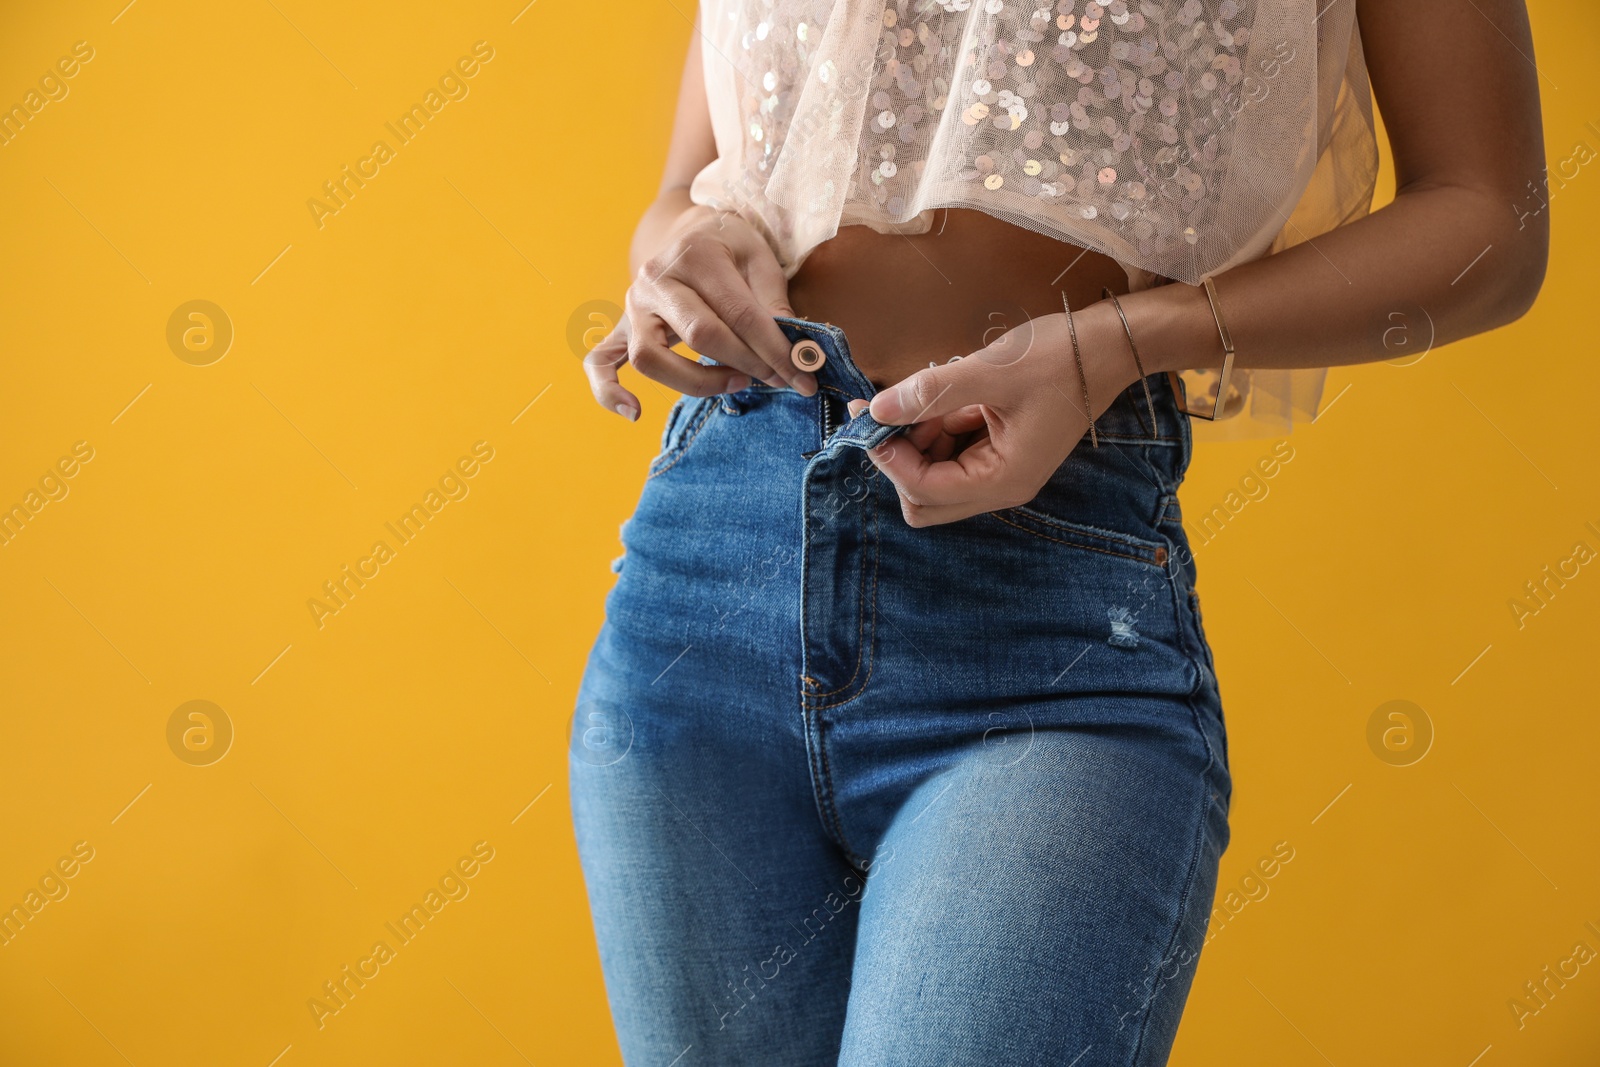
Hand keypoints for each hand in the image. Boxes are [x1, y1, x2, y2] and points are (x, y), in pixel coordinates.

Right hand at [585, 205, 817, 420]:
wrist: (691, 230)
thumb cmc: (731, 247)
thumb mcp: (760, 259)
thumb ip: (774, 303)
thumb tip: (795, 351)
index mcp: (695, 255)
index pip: (739, 314)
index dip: (774, 351)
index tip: (802, 377)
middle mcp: (656, 279)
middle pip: (700, 335)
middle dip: (747, 364)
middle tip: (778, 379)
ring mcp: (633, 305)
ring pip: (651, 357)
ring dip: (697, 381)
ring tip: (735, 382)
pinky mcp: (621, 326)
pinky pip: (600, 362)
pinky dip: (609, 391)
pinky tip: (634, 413)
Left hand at [847, 301, 1139, 526]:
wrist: (1109, 345)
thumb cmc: (1058, 358)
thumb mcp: (988, 371)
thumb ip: (929, 393)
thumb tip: (878, 410)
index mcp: (1002, 480)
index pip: (923, 492)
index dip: (889, 458)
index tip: (870, 416)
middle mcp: (1001, 487)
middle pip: (924, 500)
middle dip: (901, 459)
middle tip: (890, 410)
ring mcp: (1001, 470)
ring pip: (935, 475)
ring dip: (918, 440)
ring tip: (926, 392)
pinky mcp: (1000, 450)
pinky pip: (954, 453)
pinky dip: (938, 428)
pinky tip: (946, 394)